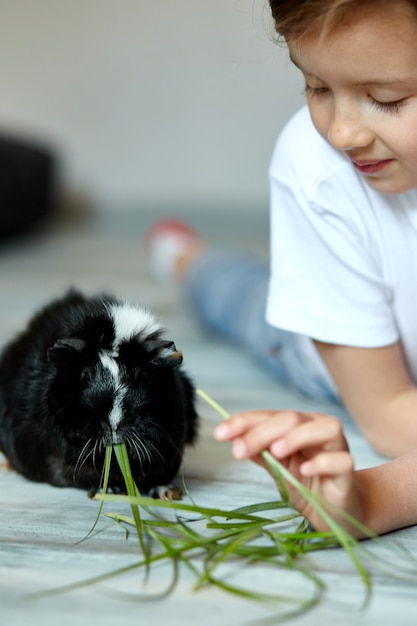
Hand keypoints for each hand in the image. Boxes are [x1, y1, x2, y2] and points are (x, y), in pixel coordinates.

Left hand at [214, 409, 363, 533]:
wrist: (339, 511)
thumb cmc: (307, 485)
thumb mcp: (277, 468)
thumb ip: (259, 452)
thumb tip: (232, 439)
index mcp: (300, 425)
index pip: (270, 415)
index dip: (244, 421)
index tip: (220, 434)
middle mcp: (319, 429)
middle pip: (293, 418)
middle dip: (261, 432)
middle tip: (238, 451)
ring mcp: (338, 448)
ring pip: (324, 428)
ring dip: (296, 437)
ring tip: (274, 451)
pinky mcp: (348, 472)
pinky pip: (341, 460)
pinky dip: (322, 462)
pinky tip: (305, 469)